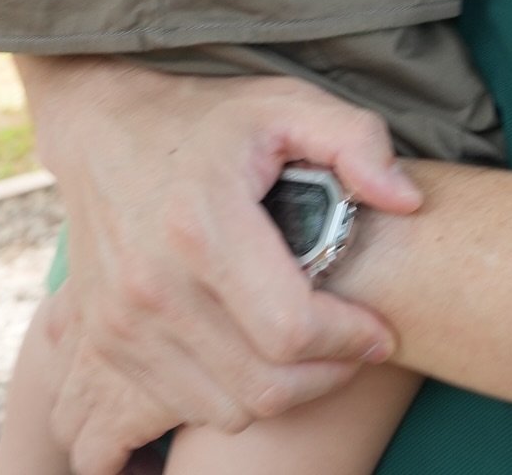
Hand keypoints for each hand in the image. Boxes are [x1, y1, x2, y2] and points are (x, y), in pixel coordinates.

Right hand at [17, 58, 420, 474]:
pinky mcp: (106, 344)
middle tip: (358, 343)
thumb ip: (358, 140)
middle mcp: (152, 286)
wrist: (106, 129)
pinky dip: (235, 396)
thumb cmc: (211, 117)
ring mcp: (121, 324)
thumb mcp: (289, 103)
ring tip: (315, 348)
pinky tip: (261, 353)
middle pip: (263, 384)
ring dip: (285, 391)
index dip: (349, 339)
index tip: (379, 327)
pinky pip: (186, 408)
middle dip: (328, 374)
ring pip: (228, 409)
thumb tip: (406, 200)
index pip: (290, 330)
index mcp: (202, 225)